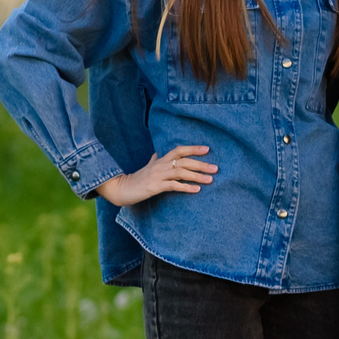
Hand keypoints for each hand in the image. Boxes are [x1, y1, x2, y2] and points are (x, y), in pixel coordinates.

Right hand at [93, 145, 215, 206]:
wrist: (121, 189)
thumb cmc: (136, 179)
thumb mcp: (146, 167)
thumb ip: (153, 160)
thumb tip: (157, 153)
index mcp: (160, 160)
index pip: (179, 150)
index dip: (193, 149)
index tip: (207, 149)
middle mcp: (160, 165)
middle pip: (184, 161)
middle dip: (201, 164)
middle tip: (216, 168)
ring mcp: (158, 176)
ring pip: (181, 172)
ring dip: (197, 176)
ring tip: (210, 180)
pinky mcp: (155, 187)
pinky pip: (173, 186)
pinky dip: (186, 187)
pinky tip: (196, 190)